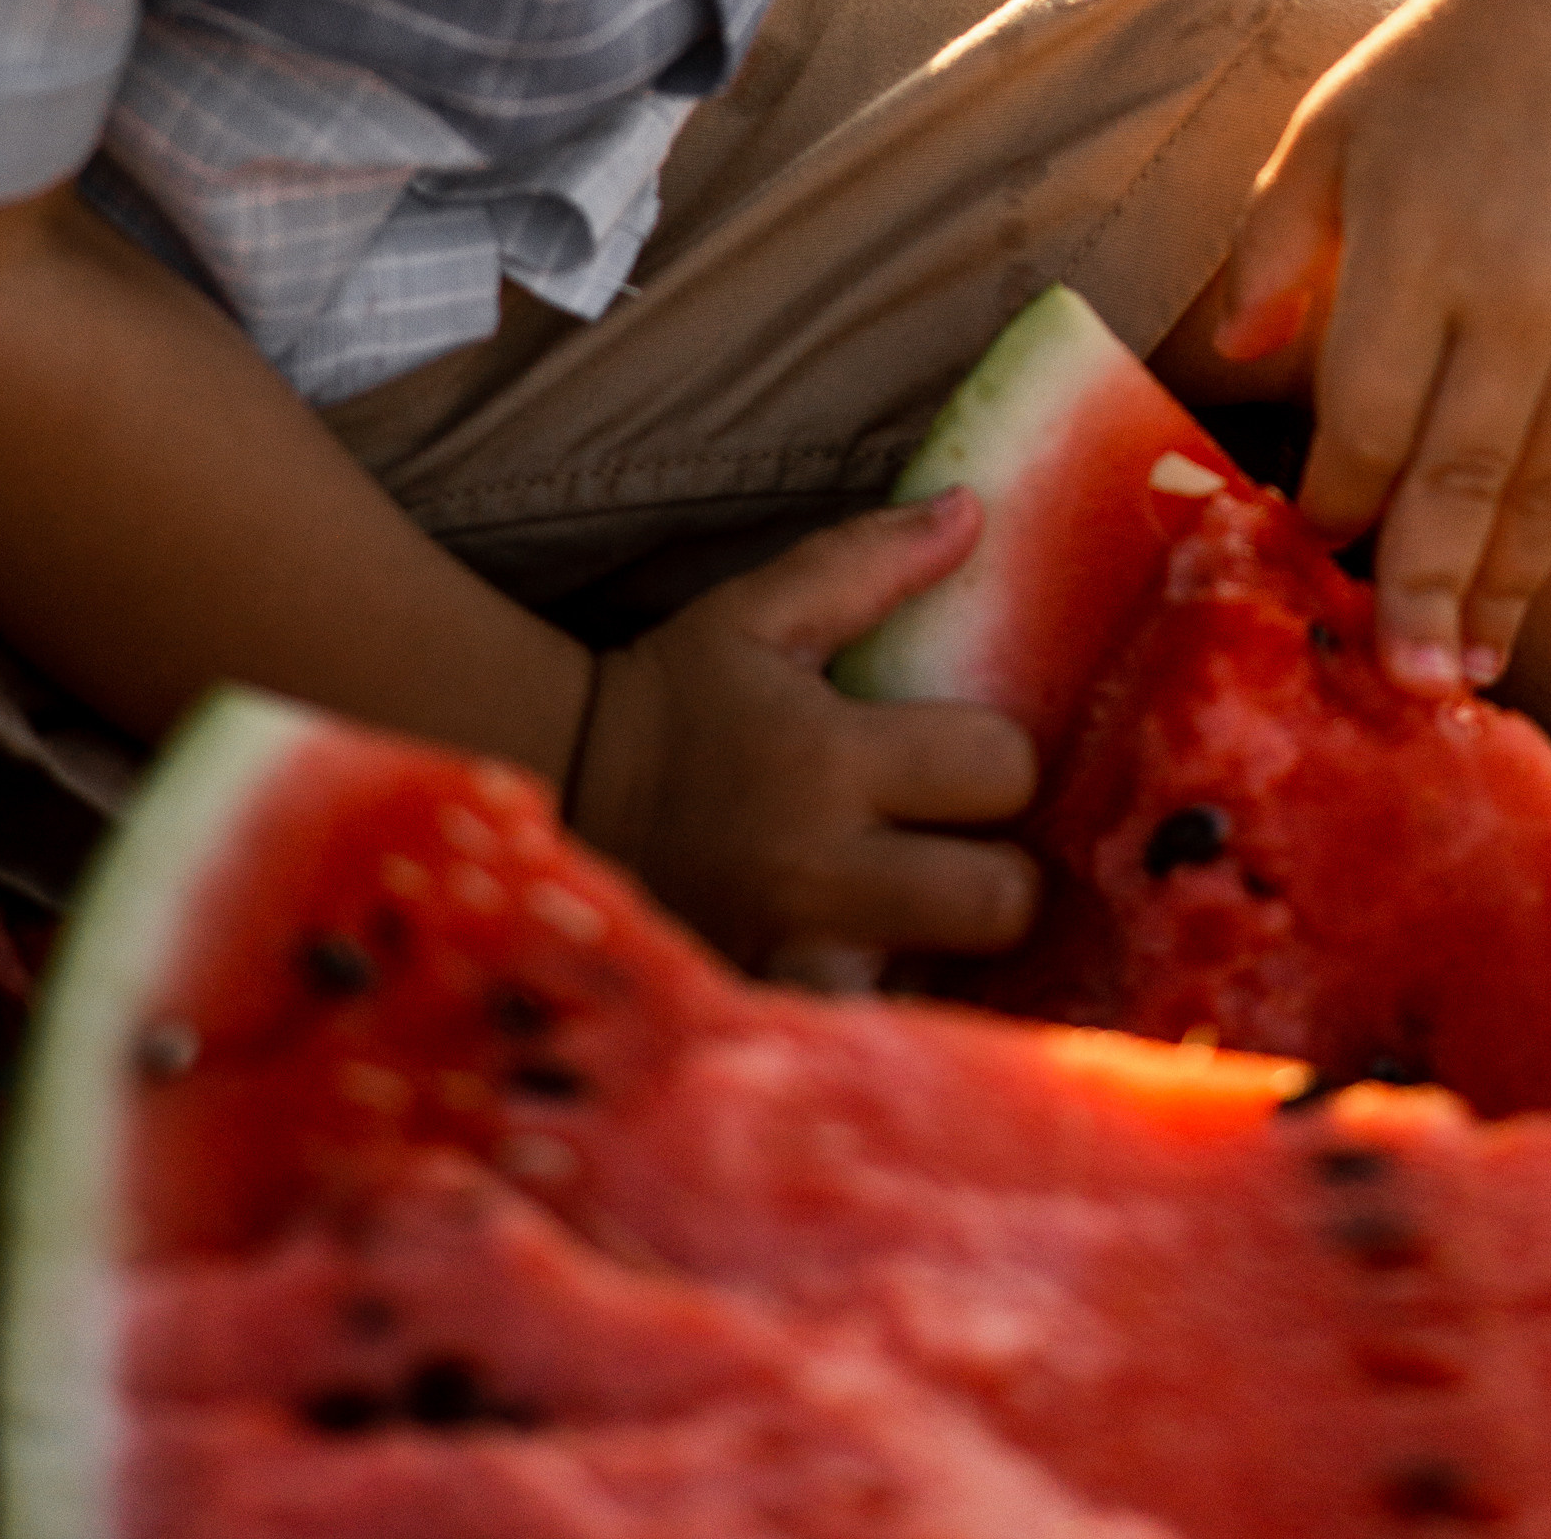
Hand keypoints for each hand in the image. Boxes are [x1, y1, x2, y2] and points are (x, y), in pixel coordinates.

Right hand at [567, 490, 1037, 981]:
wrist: (550, 791)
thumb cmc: (676, 696)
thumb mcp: (760, 612)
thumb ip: (869, 561)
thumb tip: (974, 510)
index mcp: (827, 758)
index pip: (998, 770)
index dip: (1000, 762)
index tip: (965, 759)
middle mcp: (816, 871)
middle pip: (998, 902)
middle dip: (999, 876)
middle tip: (960, 854)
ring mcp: (789, 961)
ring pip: (946, 988)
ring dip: (948, 956)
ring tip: (920, 922)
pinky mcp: (762, 1021)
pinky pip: (870, 1039)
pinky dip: (886, 1014)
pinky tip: (874, 976)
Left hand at [1210, 0, 1550, 692]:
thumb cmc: (1436, 65)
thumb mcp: (1328, 133)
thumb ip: (1278, 247)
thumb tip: (1235, 351)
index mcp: (1415, 253)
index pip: (1368, 417)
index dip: (1336, 500)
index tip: (1305, 559)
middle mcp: (1513, 297)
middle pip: (1464, 475)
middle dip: (1430, 590)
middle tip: (1410, 692)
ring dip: (1517, 580)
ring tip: (1484, 668)